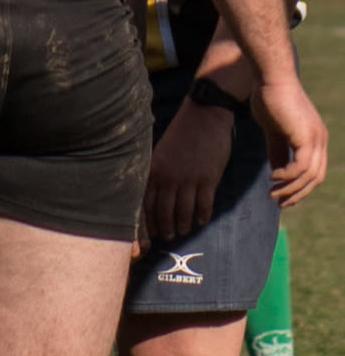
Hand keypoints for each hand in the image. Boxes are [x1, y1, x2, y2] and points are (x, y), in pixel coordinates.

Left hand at [142, 101, 234, 240]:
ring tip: (183, 231)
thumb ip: (157, 175)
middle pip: (164, 213)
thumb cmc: (180, 136)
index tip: (148, 233)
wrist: (203, 117)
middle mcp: (168, 178)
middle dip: (164, 228)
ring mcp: (189, 180)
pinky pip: (204, 205)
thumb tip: (155, 198)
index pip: (146, 205)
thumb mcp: (160, 154)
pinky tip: (200, 222)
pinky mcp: (208, 179)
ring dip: (182, 225)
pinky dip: (201, 216)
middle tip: (167, 237)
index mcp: (154, 172)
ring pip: (183, 212)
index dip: (147, 223)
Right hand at [251, 75, 328, 207]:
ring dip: (291, 189)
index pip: (313, 171)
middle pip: (315, 178)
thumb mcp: (273, 131)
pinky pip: (301, 167)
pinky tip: (273, 177)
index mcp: (314, 138)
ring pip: (309, 176)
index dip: (300, 187)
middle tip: (278, 202)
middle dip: (297, 194)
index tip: (282, 196)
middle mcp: (319, 140)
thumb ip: (277, 150)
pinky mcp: (306, 137)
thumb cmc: (269, 98)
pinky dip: (287, 176)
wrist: (271, 78)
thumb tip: (277, 171)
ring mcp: (315, 139)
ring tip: (272, 194)